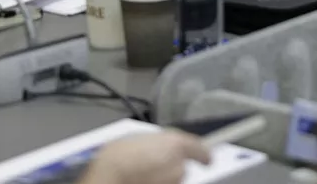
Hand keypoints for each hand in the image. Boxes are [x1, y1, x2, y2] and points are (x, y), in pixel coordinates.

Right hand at [79, 131, 209, 183]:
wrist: (109, 176)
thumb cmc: (118, 155)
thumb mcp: (139, 137)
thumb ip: (158, 141)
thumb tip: (161, 146)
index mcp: (176, 143)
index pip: (201, 149)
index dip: (204, 154)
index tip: (207, 158)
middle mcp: (179, 164)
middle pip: (183, 165)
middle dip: (171, 165)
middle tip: (152, 161)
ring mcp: (174, 181)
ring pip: (173, 178)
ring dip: (163, 176)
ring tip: (142, 172)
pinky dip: (158, 182)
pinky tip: (142, 179)